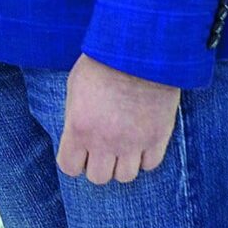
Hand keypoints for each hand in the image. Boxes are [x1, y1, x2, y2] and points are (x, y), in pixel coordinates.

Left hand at [56, 53, 180, 183]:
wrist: (138, 49)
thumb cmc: (102, 62)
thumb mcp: (75, 86)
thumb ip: (75, 116)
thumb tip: (76, 136)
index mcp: (79, 128)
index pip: (70, 167)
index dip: (73, 160)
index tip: (78, 151)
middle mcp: (105, 142)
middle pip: (99, 177)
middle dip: (97, 164)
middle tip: (101, 147)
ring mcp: (133, 143)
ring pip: (125, 177)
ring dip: (122, 163)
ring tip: (122, 145)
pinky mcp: (157, 138)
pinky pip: (150, 165)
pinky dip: (144, 157)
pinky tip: (141, 141)